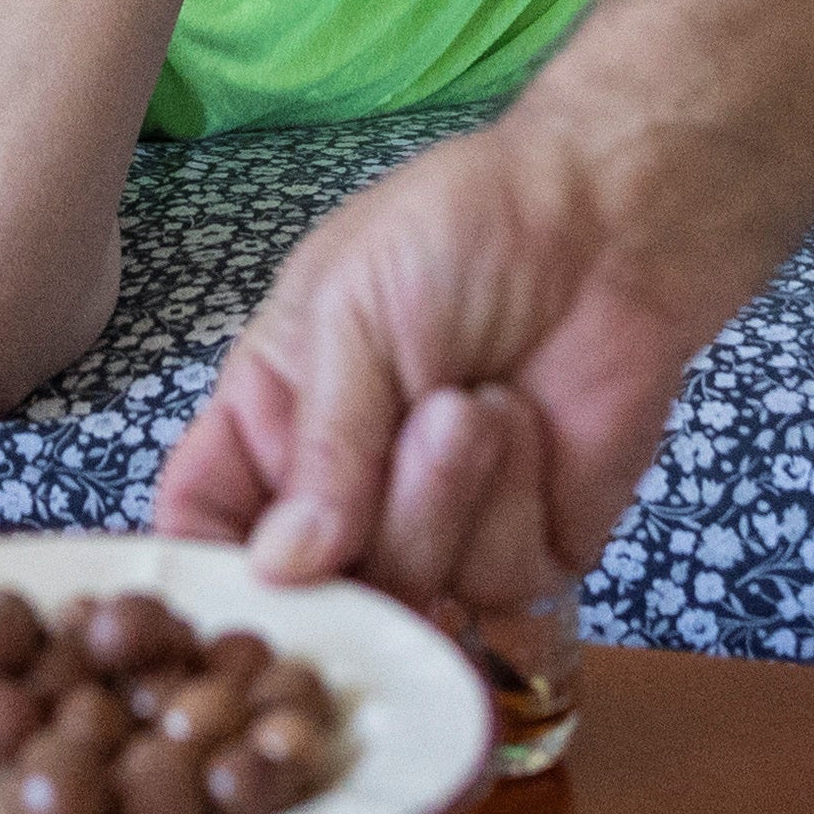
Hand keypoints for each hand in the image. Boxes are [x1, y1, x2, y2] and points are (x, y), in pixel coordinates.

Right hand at [152, 99, 751, 607]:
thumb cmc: (461, 234)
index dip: (206, 568)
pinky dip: (509, 498)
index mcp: (270, 422)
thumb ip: (317, 447)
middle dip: (355, 521)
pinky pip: (491, 581)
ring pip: (403, 589)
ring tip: (474, 399)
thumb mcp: (350, 314)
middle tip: (396, 434)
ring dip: (439, 490)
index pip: (202, 523)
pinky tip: (526, 422)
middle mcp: (343, 492)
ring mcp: (434, 531)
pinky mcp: (524, 554)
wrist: (611, 224)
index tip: (234, 579)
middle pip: (306, 587)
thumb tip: (279, 568)